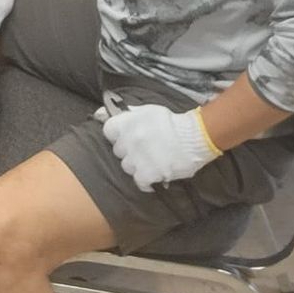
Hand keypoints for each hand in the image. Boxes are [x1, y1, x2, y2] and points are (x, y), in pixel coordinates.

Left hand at [102, 104, 219, 190]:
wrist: (194, 136)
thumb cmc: (170, 122)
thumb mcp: (146, 110)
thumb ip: (124, 113)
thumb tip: (98, 114)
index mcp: (126, 122)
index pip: (108, 131)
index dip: (117, 136)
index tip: (127, 138)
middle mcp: (128, 140)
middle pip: (118, 151)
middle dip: (129, 151)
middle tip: (143, 150)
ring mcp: (137, 157)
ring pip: (126, 166)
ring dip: (137, 166)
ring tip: (149, 163)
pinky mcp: (147, 173)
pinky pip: (138, 181)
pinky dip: (145, 181)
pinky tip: (153, 177)